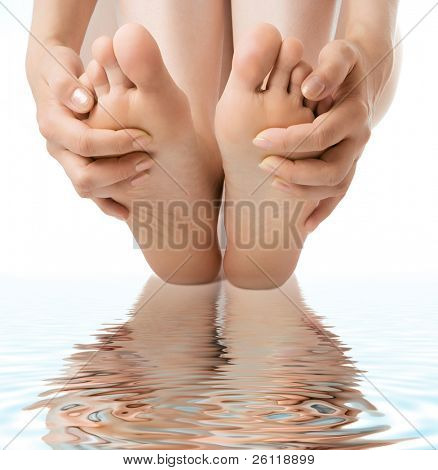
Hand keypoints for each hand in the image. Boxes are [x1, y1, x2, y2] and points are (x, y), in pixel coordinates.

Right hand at [27, 44, 152, 218]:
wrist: (55, 81)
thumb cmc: (61, 70)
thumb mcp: (60, 68)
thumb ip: (67, 84)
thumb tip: (84, 103)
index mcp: (53, 126)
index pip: (86, 143)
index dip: (117, 143)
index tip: (145, 138)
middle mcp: (58, 149)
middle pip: (86, 176)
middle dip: (121, 171)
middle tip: (149, 161)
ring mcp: (68, 162)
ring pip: (90, 189)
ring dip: (120, 186)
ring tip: (147, 175)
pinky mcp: (78, 168)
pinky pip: (92, 194)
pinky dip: (110, 205)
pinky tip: (128, 212)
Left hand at [255, 39, 372, 230]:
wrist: (358, 79)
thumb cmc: (340, 65)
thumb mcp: (338, 55)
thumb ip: (328, 68)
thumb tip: (309, 89)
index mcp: (354, 114)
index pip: (319, 135)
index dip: (289, 141)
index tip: (258, 140)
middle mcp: (358, 140)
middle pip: (330, 169)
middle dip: (294, 171)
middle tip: (263, 165)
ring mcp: (355, 158)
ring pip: (334, 187)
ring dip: (303, 191)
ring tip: (273, 184)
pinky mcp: (348, 168)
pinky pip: (338, 196)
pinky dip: (322, 212)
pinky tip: (304, 227)